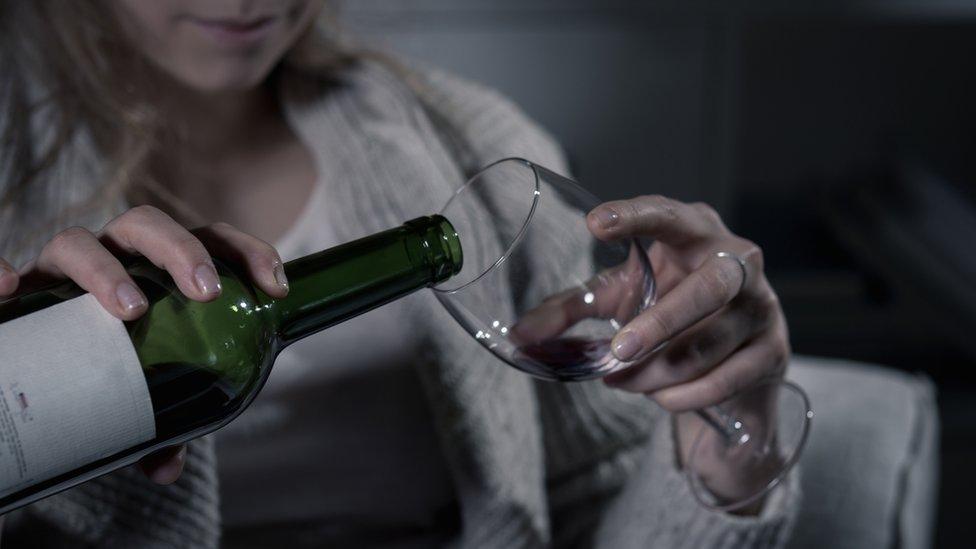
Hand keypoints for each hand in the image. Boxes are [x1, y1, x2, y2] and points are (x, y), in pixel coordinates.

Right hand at [12, 205, 289, 484]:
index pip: (211, 238)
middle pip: (147, 225)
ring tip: (129, 309)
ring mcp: (63, 269)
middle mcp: (112, 255)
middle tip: (205, 294)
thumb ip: (162, 425)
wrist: (44, 372)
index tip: (274, 287)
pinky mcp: (23, 290)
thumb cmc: (113, 372)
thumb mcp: (146, 397)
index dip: (247, 251)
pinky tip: (10, 291)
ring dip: (105, 269)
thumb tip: (165, 469)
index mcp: (159, 268)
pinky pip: (3, 267)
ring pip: (79, 242)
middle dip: (182, 250)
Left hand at [587, 196, 788, 504]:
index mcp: (697, 232)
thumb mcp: (620, 299)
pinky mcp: (772, 350)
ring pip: (707, 345)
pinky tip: (661, 397)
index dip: (634, 217)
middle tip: (616, 349)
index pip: (668, 215)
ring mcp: (763, 305)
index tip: (595, 223)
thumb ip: (571, 311)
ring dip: (656, 372)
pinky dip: (684, 396)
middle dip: (661, 323)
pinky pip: (726, 379)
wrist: (734, 357)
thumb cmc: (671, 307)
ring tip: (622, 380)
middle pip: (708, 287)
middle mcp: (739, 260)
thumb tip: (518, 336)